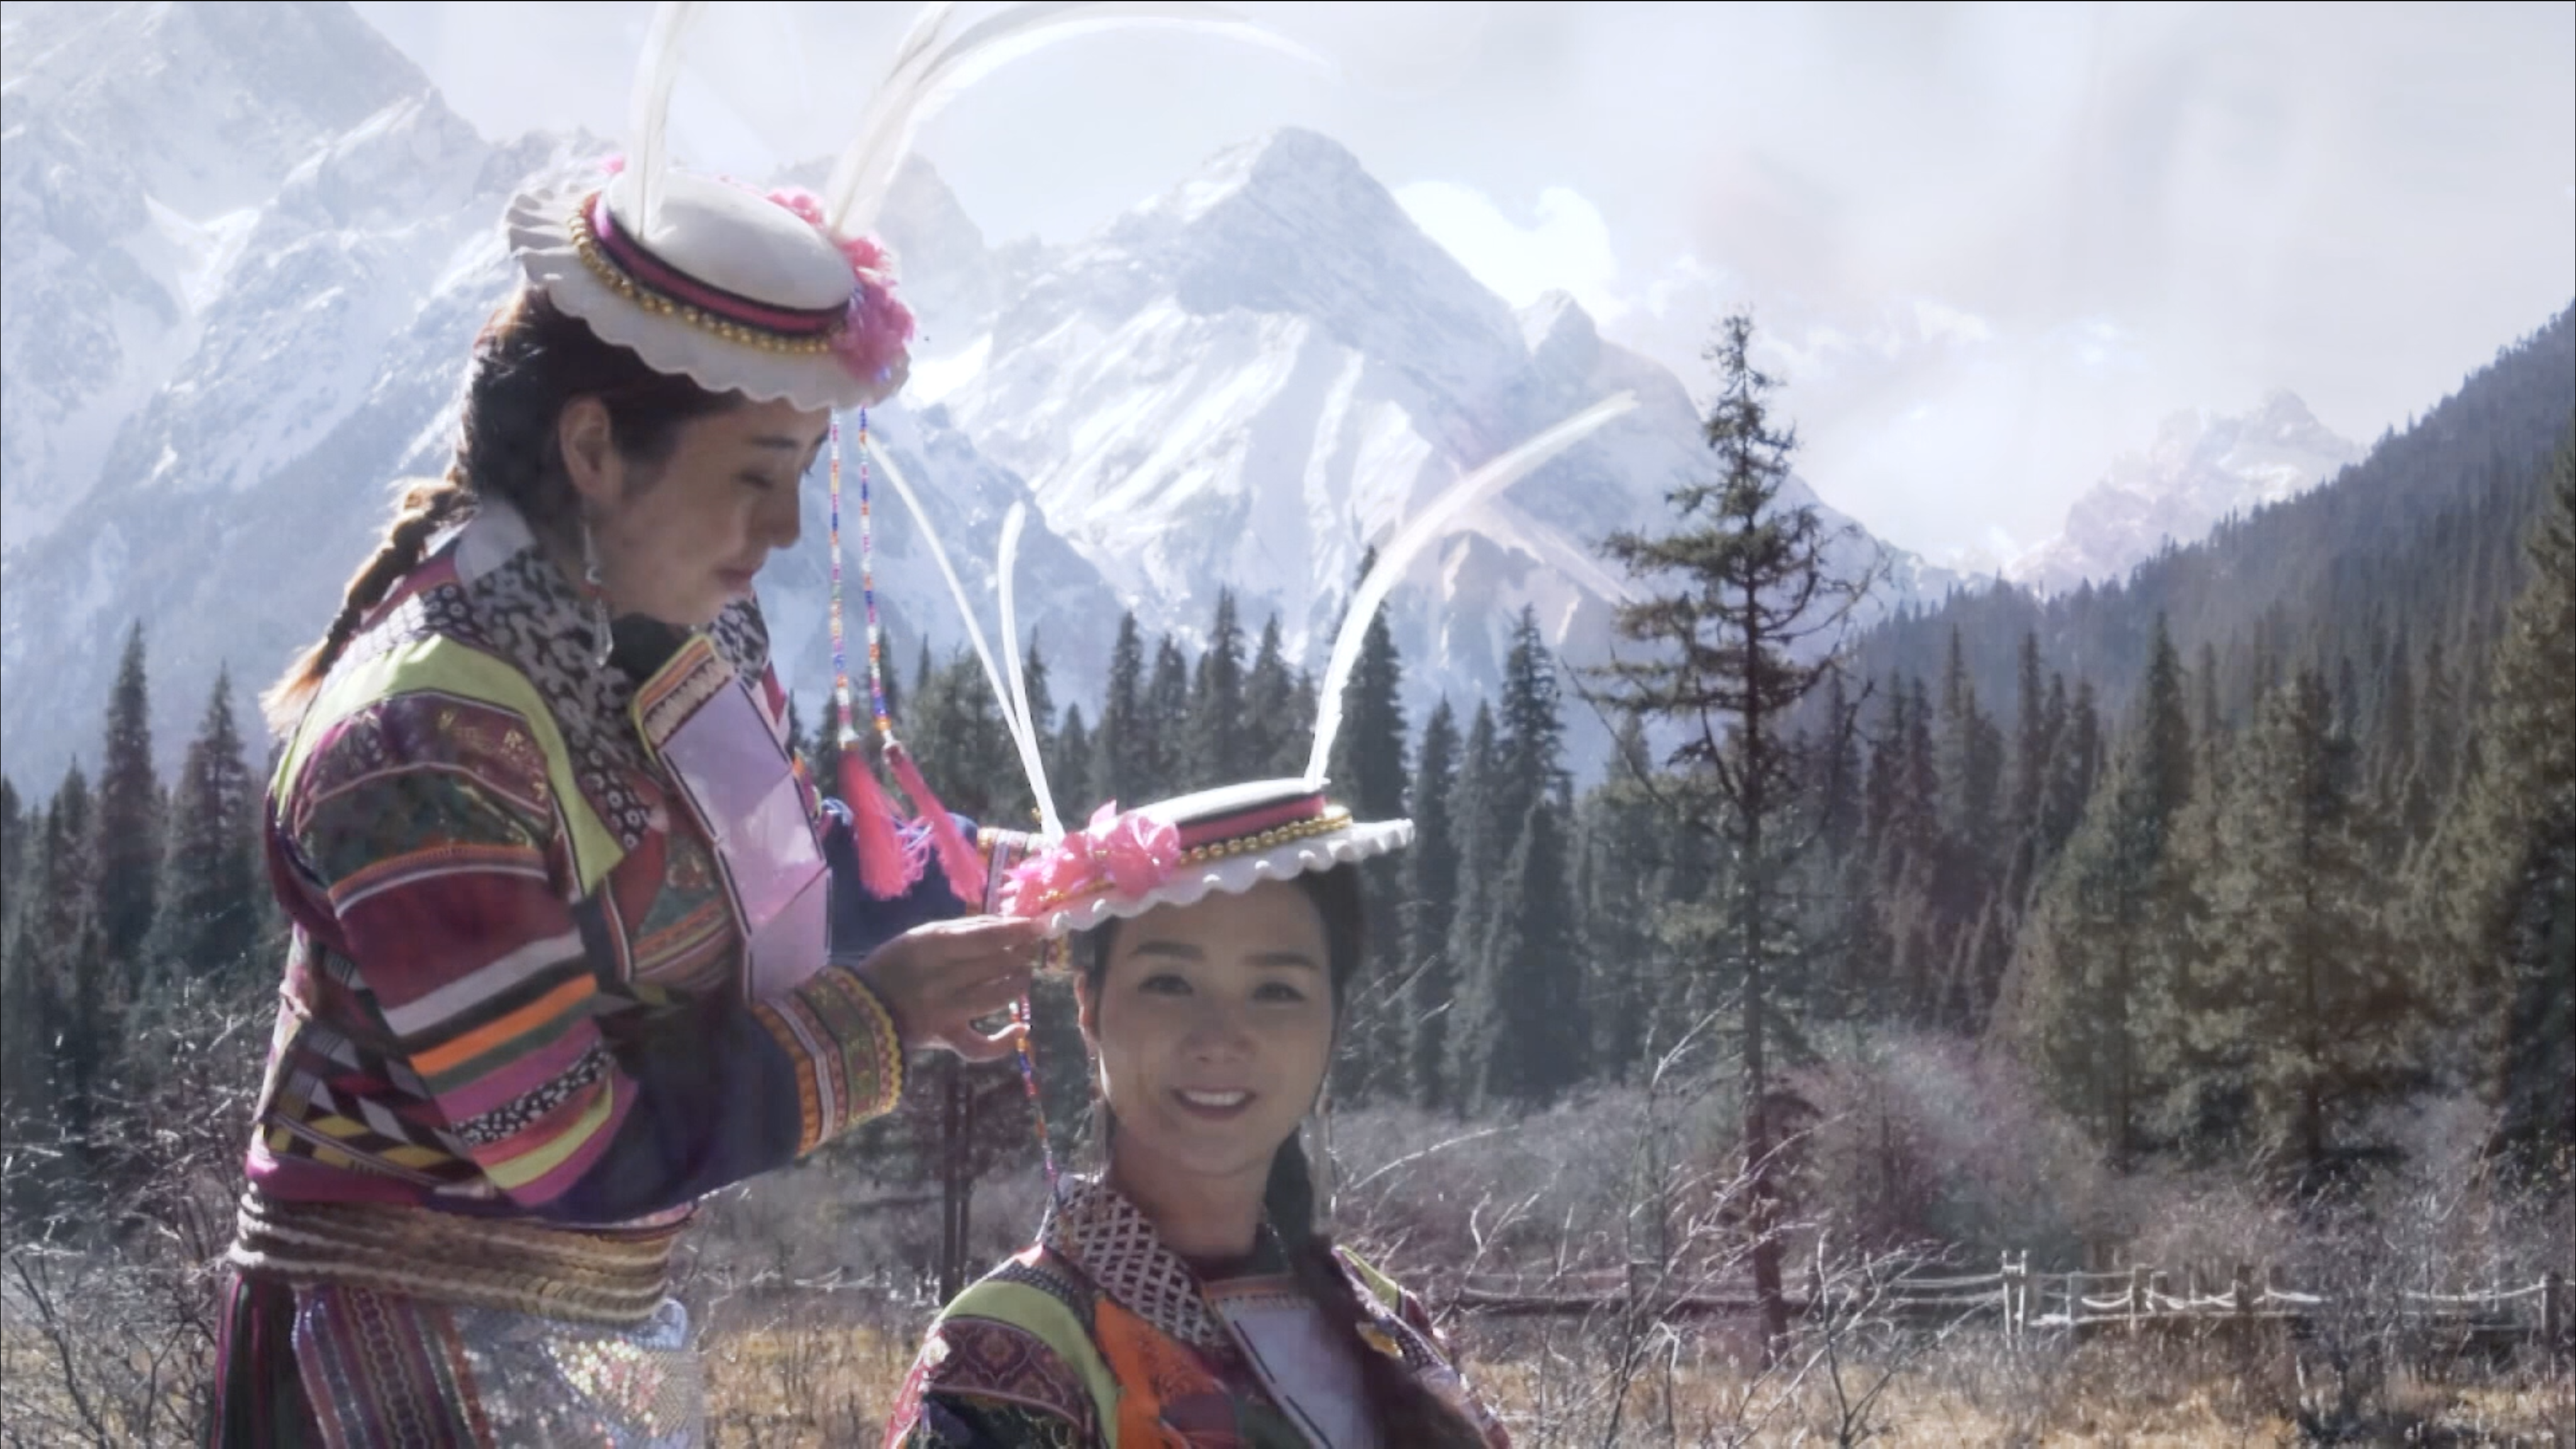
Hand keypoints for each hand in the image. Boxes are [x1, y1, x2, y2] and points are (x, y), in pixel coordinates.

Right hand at [848, 914, 1045, 1063]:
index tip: (1037, 926)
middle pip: (995, 964)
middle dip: (1021, 954)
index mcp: (930, 946)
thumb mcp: (920, 936)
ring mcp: (943, 1011)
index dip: (1017, 931)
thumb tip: (1008, 924)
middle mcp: (939, 978)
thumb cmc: (894, 964)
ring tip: (1023, 973)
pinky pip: (979, 1047)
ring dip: (1018, 982)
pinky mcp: (945, 1037)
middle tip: (1030, 948)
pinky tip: (1021, 1028)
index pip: (985, 937)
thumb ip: (963, 930)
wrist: (860, 1009)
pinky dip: (1004, 1041)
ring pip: (997, 997)